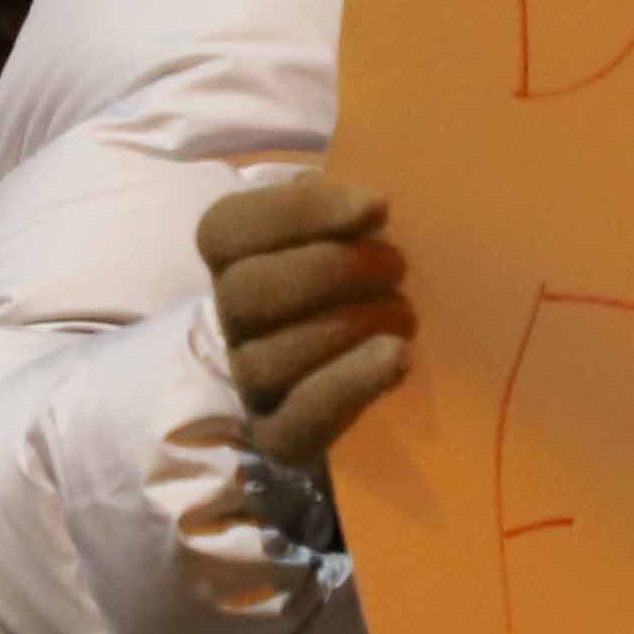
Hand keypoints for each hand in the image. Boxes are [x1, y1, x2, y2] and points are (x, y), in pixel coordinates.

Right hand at [203, 167, 412, 473]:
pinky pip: (300, 421)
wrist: (370, 348)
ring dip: (347, 329)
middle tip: (396, 265)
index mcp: (232, 253)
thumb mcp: (347, 219)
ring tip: (404, 312)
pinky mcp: (282, 435)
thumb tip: (373, 199)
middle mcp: (229, 318)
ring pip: (271, 359)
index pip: (231, 228)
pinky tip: (397, 357)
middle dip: (331, 273)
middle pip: (247, 293)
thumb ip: (346, 198)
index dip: (300, 213)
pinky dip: (349, 386)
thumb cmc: (362, 266)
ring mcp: (250, 380)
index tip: (378, 206)